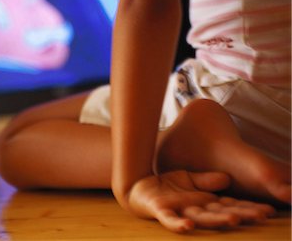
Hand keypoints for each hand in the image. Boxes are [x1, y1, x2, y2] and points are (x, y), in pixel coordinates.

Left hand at [127, 170, 275, 232]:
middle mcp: (194, 209)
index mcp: (203, 202)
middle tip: (261, 216)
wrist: (137, 187)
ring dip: (216, 221)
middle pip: (220, 213)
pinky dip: (178, 223)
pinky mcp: (160, 210)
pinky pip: (170, 220)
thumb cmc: (167, 186)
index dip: (246, 208)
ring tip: (233, 221)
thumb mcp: (189, 179)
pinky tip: (187, 226)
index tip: (267, 210)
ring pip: (200, 218)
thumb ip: (206, 180)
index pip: (229, 205)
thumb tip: (226, 179)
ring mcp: (178, 211)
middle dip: (240, 215)